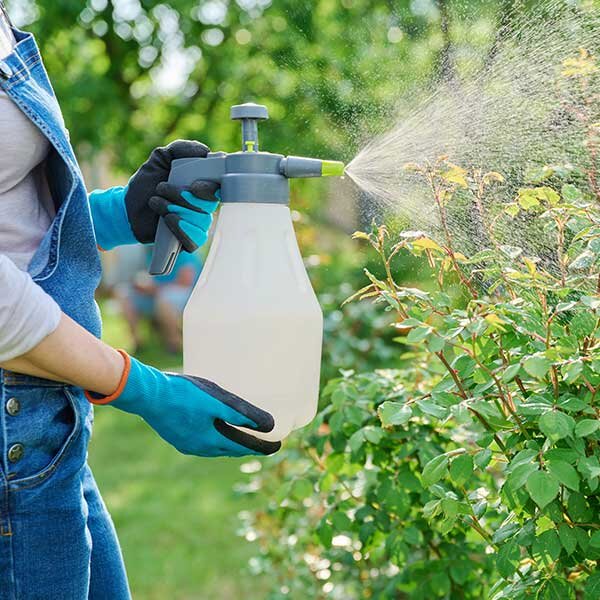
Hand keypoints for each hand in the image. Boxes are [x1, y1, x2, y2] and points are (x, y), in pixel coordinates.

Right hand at [85, 351, 280, 457]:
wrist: (147, 394)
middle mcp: (200, 448)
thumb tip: (268, 425)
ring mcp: (186, 444)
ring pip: (215, 447)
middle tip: (263, 441)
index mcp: (212, 441)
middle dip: (248, 446)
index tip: (278, 446)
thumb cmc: (183, 394)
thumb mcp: (217, 400)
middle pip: (231, 449)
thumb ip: (242, 413)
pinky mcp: (176, 436)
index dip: (262, 447)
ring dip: (230, 443)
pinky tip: (214, 428)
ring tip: (242, 435)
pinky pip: (202, 441)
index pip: (244, 447)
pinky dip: (214, 437)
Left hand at [90, 140, 218, 251]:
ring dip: (174, 209)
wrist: (128, 208)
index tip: (193, 185)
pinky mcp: (189, 241)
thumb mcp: (160, 159)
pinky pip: (195, 239)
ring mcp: (198, 225)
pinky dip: (180, 228)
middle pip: (208, 205)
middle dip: (183, 196)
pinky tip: (166, 220)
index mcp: (202, 187)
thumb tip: (205, 151)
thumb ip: (180, 149)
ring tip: (156, 202)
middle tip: (161, 188)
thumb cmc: (146, 184)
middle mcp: (204, 207)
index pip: (219, 188)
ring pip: (200, 221)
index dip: (210, 187)